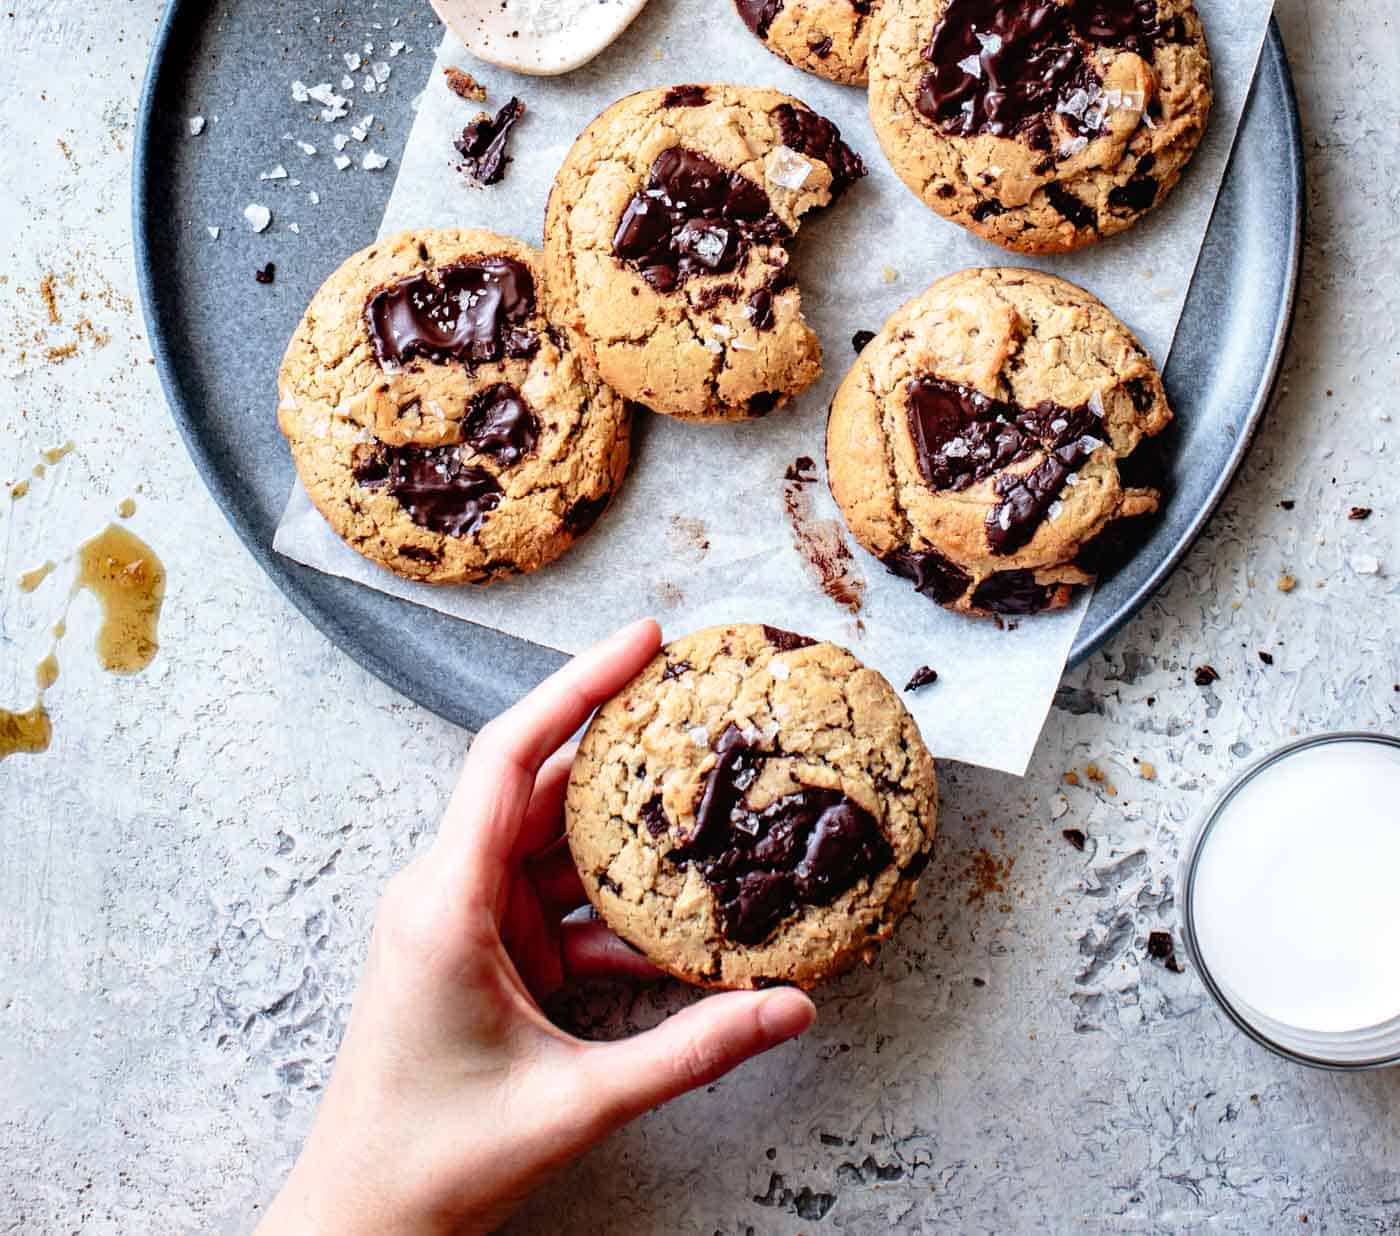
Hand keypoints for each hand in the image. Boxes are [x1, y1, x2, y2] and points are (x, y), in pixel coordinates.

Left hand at [255, 619, 813, 1235]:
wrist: (363, 1225)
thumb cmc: (434, 1163)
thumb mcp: (576, 1103)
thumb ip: (690, 1050)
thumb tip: (788, 1007)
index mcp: (446, 902)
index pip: (511, 755)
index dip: (577, 686)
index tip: (643, 639)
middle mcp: (446, 892)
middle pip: (544, 789)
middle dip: (622, 749)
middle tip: (697, 704)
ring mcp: (461, 921)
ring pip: (554, 845)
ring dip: (624, 833)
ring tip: (705, 798)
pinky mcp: (480, 953)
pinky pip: (554, 901)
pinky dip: (611, 903)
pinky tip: (676, 910)